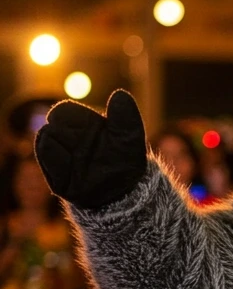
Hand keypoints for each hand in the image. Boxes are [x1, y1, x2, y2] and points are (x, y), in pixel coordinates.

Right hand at [35, 90, 146, 209]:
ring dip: (66, 145)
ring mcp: (60, 158)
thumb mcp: (130, 138)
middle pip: (54, 124)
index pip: (64, 111)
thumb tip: (121, 94)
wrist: (126, 194)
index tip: (91, 129)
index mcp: (81, 126)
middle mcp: (67, 140)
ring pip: (46, 138)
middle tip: (90, 148)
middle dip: (71, 133)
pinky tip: (74, 168)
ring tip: (83, 159)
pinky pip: (48, 158)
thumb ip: (126, 117)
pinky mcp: (57, 179)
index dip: (74, 118)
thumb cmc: (126, 161)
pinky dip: (59, 160)